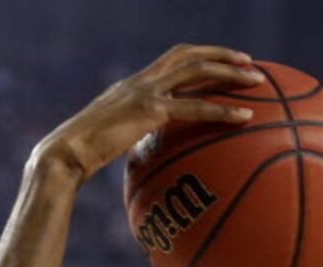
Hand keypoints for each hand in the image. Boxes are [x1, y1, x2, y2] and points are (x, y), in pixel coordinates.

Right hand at [38, 44, 263, 182]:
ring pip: (197, 71)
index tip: (222, 61)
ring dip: (230, 73)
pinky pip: (194, 106)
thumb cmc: (82, 156)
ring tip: (258, 81)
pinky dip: (222, 109)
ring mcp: (146, 91)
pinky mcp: (149, 110)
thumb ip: (132, 138)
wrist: (65, 153)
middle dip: (221, 54)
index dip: (199, 56)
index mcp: (134, 84)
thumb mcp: (111, 142)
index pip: (172, 60)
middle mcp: (141, 80)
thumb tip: (146, 156)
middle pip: (188, 55)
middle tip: (249, 62)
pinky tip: (244, 117)